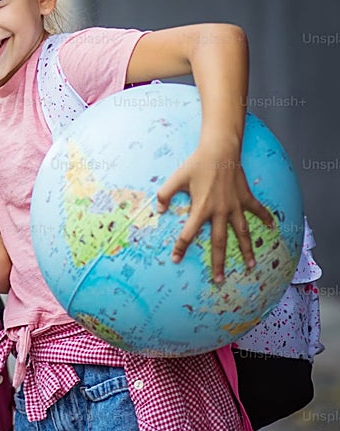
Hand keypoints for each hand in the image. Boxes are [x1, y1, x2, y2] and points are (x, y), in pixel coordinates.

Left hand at [157, 142, 274, 283]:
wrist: (220, 150)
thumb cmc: (196, 164)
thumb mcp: (176, 178)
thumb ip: (164, 195)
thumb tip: (158, 210)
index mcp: (201, 208)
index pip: (188, 233)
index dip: (181, 247)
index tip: (176, 259)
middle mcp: (220, 211)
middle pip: (220, 242)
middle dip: (218, 262)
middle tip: (218, 280)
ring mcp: (235, 206)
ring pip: (242, 233)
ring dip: (246, 250)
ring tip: (250, 266)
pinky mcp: (246, 198)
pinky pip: (258, 210)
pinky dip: (266, 218)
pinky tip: (272, 228)